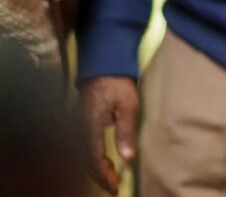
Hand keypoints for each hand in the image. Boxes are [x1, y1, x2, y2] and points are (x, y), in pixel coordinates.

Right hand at [79, 76, 138, 194]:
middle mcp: (79, 127)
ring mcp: (78, 124)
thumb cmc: (118, 81)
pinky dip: (93, 156)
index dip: (103, 177)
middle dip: (99, 176)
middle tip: (115, 186)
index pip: (92, 159)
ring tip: (112, 176)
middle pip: (84, 160)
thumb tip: (127, 158)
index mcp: (90, 126)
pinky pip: (83, 144)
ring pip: (83, 154)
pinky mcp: (80, 120)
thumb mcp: (128, 105)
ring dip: (96, 167)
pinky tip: (105, 159)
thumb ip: (125, 131)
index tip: (114, 188)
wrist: (103, 62)